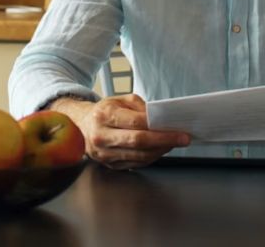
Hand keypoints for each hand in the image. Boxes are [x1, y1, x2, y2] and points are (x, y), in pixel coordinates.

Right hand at [52, 94, 190, 168]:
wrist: (81, 126)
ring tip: (173, 143)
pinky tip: (159, 149)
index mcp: (104, 115)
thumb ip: (140, 107)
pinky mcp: (108, 165)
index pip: (136, 123)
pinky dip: (151, 157)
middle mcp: (102, 136)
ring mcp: (104, 154)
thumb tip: (160, 118)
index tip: (178, 129)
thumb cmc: (104, 111)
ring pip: (139, 156)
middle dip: (164, 141)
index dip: (159, 128)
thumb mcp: (119, 100)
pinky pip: (135, 164)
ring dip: (160, 151)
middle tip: (183, 139)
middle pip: (138, 142)